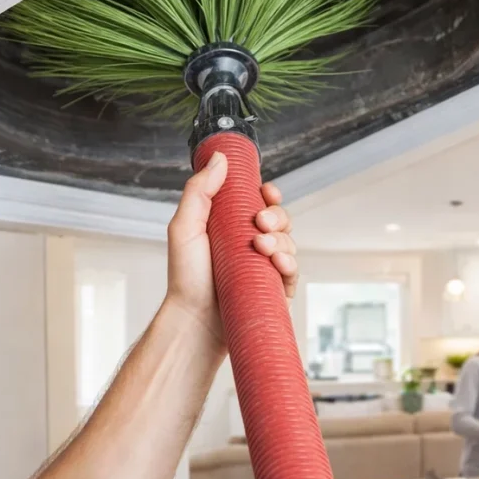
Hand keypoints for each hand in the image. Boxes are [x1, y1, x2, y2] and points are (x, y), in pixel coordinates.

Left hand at [164, 151, 297, 349]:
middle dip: (276, 216)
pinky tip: (279, 265)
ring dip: (281, 240)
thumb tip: (221, 158)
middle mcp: (249, 245)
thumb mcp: (185, 226)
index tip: (266, 192)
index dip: (268, 195)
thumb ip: (200, 190)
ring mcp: (263, 268)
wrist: (194, 320)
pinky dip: (290, 265)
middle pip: (279, 219)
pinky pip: (293, 273)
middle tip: (259, 223)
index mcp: (231, 226)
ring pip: (289, 243)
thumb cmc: (186, 277)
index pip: (259, 202)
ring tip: (261, 248)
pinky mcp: (274, 291)